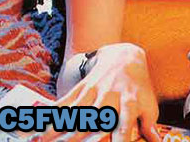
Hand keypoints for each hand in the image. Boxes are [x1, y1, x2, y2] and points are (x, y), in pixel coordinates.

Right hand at [40, 43, 159, 141]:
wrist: (125, 56)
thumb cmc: (138, 88)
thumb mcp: (149, 104)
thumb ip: (149, 125)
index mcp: (129, 104)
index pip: (124, 126)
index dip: (120, 140)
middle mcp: (110, 97)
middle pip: (93, 120)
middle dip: (78, 138)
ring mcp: (94, 91)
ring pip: (76, 110)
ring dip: (59, 127)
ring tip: (44, 141)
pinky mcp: (83, 86)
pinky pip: (66, 100)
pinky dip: (53, 112)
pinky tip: (40, 125)